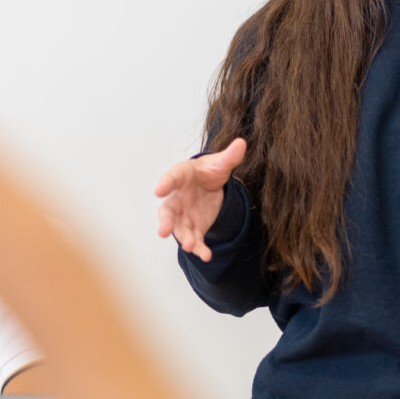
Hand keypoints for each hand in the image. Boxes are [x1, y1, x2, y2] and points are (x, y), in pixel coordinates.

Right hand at [154, 138, 245, 261]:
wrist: (212, 185)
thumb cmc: (209, 171)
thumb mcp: (220, 163)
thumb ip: (229, 156)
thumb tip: (241, 143)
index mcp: (182, 176)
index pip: (172, 178)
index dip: (165, 184)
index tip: (158, 190)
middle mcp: (178, 197)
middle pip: (167, 210)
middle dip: (165, 221)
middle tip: (163, 231)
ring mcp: (184, 214)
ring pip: (179, 228)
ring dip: (183, 238)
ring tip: (190, 247)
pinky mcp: (194, 227)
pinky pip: (194, 238)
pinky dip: (199, 247)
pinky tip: (206, 255)